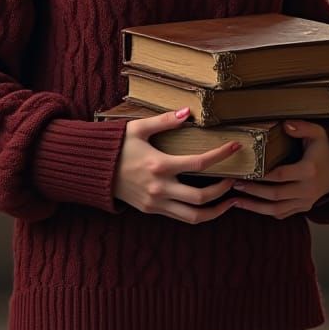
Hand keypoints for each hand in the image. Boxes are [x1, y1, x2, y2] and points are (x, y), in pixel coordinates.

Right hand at [113, 107, 240, 223]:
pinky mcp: (151, 210)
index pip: (199, 163)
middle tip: (236, 178)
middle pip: (202, 197)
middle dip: (224, 189)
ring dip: (216, 210)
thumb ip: (164, 121)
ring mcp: (155, 203)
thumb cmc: (116, 146)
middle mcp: (159, 188)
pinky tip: (208, 203)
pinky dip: (198, 213)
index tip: (236, 147)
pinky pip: (181, 217)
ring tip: (231, 201)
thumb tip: (187, 112)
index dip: (221, 155)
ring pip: (194, 217)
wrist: (92, 170)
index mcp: (159, 165)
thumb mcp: (138, 129)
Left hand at [225, 120, 328, 219]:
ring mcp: (306, 202)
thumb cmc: (325, 149)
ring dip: (254, 207)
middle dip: (253, 191)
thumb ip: (303, 127)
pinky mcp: (303, 208)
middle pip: (276, 194)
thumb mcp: (318, 133)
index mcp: (309, 171)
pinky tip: (249, 206)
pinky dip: (265, 212)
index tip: (244, 172)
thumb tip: (286, 124)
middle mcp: (308, 190)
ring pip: (277, 210)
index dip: (262, 176)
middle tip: (234, 184)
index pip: (281, 175)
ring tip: (235, 201)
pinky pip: (282, 214)